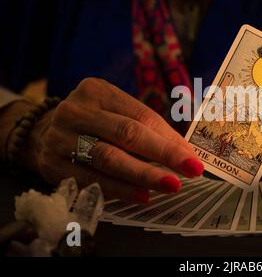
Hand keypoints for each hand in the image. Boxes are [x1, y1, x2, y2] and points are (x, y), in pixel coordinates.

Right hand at [17, 78, 203, 202]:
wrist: (42, 133)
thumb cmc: (94, 122)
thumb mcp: (116, 112)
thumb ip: (147, 128)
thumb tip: (185, 152)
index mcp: (97, 91)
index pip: (141, 115)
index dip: (169, 138)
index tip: (193, 157)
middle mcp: (76, 110)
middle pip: (126, 134)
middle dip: (162, 154)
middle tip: (189, 171)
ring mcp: (61, 137)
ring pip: (108, 158)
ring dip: (143, 174)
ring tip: (170, 185)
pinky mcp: (53, 165)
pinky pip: (92, 180)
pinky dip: (120, 190)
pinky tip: (142, 195)